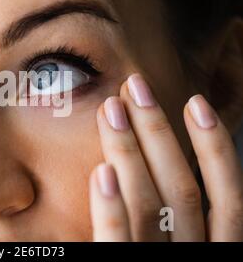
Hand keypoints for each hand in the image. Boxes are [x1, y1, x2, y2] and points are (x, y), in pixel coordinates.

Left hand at [89, 73, 242, 240]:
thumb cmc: (145, 260)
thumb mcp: (168, 239)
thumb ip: (168, 213)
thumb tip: (154, 152)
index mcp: (212, 250)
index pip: (228, 199)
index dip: (216, 148)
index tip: (195, 101)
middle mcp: (193, 256)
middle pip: (183, 191)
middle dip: (159, 133)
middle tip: (133, 86)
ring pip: (150, 207)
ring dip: (130, 153)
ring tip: (110, 109)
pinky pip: (117, 242)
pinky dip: (112, 208)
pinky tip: (101, 171)